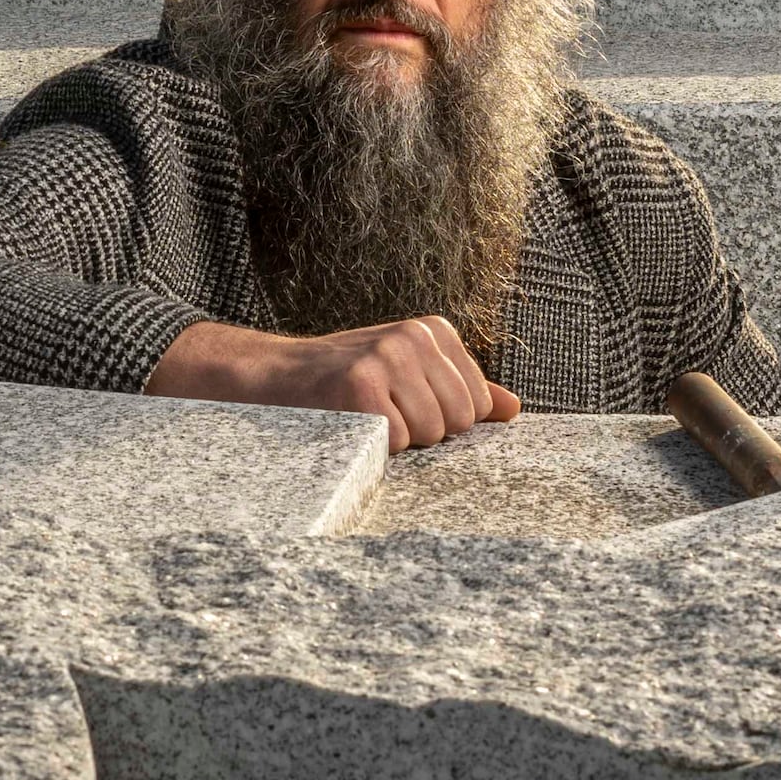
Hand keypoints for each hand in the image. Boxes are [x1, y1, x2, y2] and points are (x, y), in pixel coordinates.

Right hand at [145, 316, 518, 450]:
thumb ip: (459, 388)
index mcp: (433, 331)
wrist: (267, 378)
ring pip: (432, 434)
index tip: (399, 406)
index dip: (440, 420)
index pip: (477, 403)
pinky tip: (348, 425)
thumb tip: (513, 408)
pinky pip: (397, 443)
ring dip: (398, 441)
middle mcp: (414, 336)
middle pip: (460, 421)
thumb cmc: (340, 383)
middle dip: (424, 432)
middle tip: (380, 415)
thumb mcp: (405, 375)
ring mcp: (387, 357)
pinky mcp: (360, 386)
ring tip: (363, 419)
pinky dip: (373, 448)